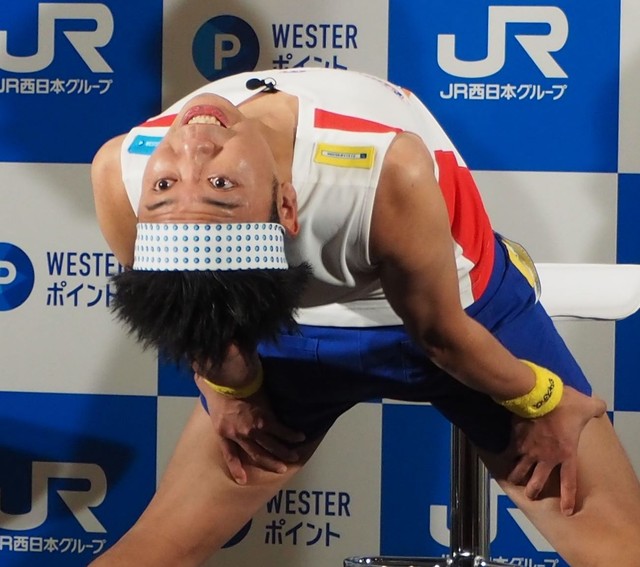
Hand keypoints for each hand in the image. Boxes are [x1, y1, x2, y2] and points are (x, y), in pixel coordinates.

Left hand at [195, 374, 305, 484]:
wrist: (227, 379)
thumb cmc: (216, 386)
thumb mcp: (212, 405)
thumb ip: (219, 412)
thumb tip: (221, 406)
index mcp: (223, 432)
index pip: (229, 454)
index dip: (236, 468)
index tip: (243, 479)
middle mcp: (239, 435)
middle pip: (255, 454)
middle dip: (269, 463)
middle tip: (281, 469)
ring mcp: (252, 428)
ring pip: (270, 445)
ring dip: (283, 452)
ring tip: (293, 457)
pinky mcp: (265, 418)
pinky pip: (280, 430)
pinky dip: (290, 435)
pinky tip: (299, 437)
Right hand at [507, 386, 605, 514]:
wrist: (540, 397)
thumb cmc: (566, 405)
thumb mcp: (587, 406)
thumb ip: (595, 408)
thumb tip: (600, 406)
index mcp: (566, 454)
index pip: (569, 482)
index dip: (567, 498)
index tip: (565, 511)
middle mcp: (546, 458)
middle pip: (538, 481)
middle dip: (533, 490)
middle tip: (529, 495)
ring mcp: (529, 450)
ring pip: (519, 470)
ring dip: (515, 476)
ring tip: (511, 480)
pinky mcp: (516, 440)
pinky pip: (508, 452)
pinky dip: (504, 455)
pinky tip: (499, 457)